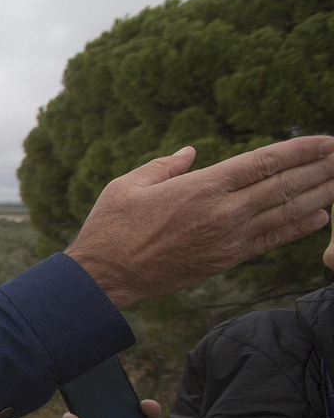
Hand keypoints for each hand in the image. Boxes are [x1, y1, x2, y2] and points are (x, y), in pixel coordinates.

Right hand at [66, 137, 333, 308]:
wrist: (105, 277)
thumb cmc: (111, 227)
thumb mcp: (129, 184)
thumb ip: (165, 165)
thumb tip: (190, 152)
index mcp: (201, 187)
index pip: (263, 162)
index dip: (299, 150)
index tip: (325, 140)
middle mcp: (222, 212)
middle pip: (283, 185)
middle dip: (319, 169)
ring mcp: (227, 239)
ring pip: (284, 212)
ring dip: (318, 194)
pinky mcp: (226, 260)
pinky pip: (271, 240)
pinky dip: (298, 227)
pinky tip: (320, 216)